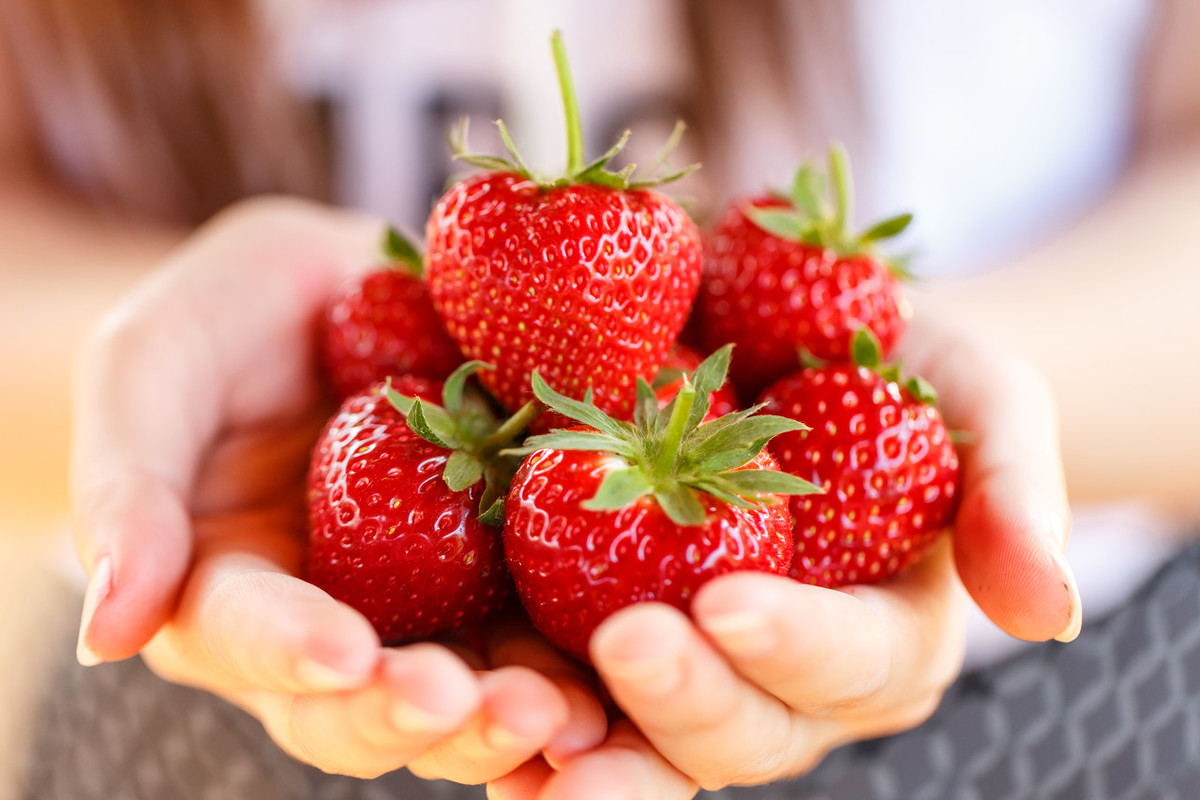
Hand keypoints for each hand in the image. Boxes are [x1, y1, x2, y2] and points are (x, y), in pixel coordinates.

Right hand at [69, 198, 604, 780]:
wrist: (341, 289)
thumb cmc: (225, 321)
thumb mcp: (153, 368)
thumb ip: (126, 487)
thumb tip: (107, 632)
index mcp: (232, 591)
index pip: (250, 641)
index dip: (292, 655)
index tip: (346, 652)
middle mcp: (337, 622)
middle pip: (370, 704)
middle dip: (426, 715)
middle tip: (486, 707)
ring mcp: (431, 603)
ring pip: (472, 689)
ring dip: (521, 715)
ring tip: (575, 713)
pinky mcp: (512, 567)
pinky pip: (550, 619)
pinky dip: (591, 651)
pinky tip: (641, 643)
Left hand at [488, 312, 1079, 797]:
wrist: (778, 335)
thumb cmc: (892, 363)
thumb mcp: (974, 395)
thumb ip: (1014, 490)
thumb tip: (1047, 614)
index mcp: (874, 640)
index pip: (848, 668)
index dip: (794, 647)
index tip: (729, 602)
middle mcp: (773, 680)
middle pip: (738, 733)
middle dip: (681, 704)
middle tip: (622, 647)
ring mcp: (680, 664)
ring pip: (637, 742)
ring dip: (583, 751)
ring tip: (519, 730)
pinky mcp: (589, 627)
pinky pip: (554, 688)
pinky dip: (511, 705)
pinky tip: (460, 692)